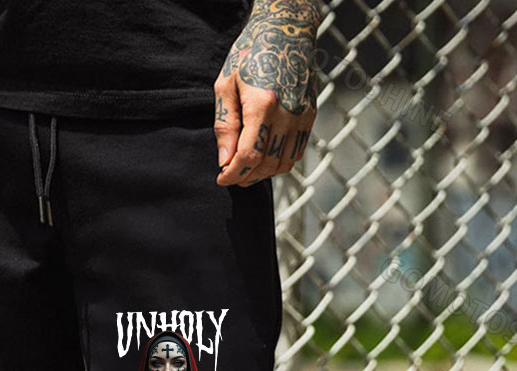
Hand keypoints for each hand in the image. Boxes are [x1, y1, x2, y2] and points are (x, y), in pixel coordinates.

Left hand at [213, 0, 319, 187]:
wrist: (285, 30)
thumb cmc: (249, 55)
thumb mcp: (225, 85)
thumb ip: (224, 125)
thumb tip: (224, 160)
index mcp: (263, 104)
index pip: (249, 155)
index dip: (233, 174)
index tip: (221, 178)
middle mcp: (287, 113)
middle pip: (267, 164)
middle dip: (246, 177)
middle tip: (231, 175)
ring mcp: (302, 115)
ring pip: (284, 164)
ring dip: (263, 173)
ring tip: (246, 169)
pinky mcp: (310, 115)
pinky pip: (296, 152)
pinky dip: (279, 163)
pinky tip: (264, 158)